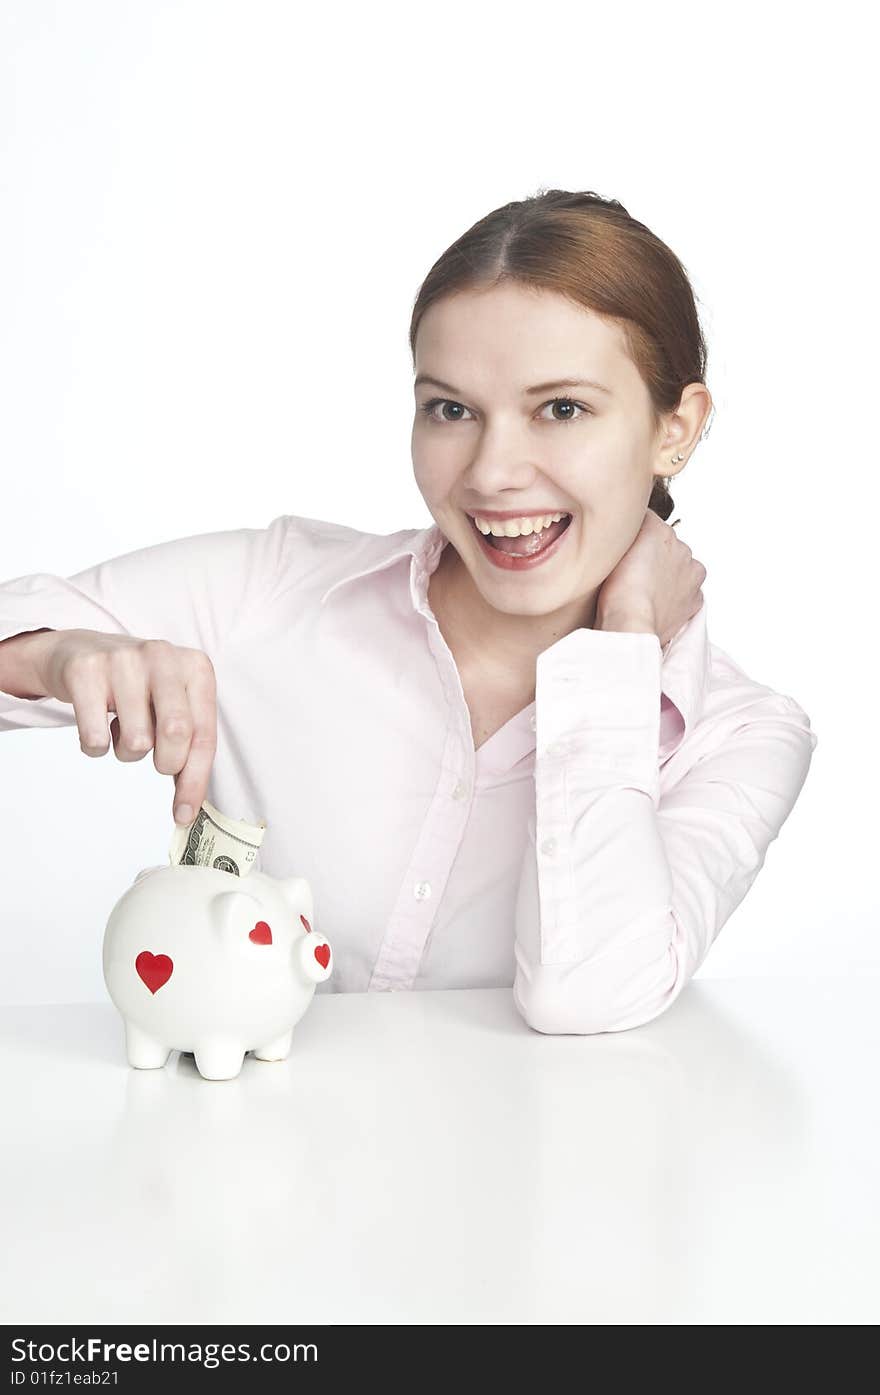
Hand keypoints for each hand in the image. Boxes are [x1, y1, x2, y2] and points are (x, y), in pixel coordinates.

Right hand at [36, 629, 217, 825]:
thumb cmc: (136, 687)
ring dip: (128, 752)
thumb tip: (190, 805)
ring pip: (136, 739)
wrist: (80, 651)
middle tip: (156, 762)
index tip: (185, 814)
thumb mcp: (171, 704)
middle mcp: (163, 656)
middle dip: (166, 763)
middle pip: (176, 732)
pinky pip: (95, 737)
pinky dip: (95, 746)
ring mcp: (123, 659)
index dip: (195, 780)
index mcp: (195, 667)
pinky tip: (96, 722)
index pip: (203, 734)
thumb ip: (188, 745)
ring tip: (123, 729)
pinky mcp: (85, 671)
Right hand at [595, 510, 705, 648]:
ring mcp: (691, 575)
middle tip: (633, 575)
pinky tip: (658, 603)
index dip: (635, 537)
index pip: (649, 523)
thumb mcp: (612, 549)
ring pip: (680, 569)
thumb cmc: (617, 591)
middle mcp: (681, 548)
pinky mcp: (695, 599)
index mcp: (660, 531)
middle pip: (666, 547)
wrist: (631, 623)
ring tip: (646, 592)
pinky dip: (676, 596)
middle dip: (653, 557)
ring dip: (667, 576)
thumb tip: (628, 526)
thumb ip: (624, 533)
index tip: (625, 551)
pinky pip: (687, 592)